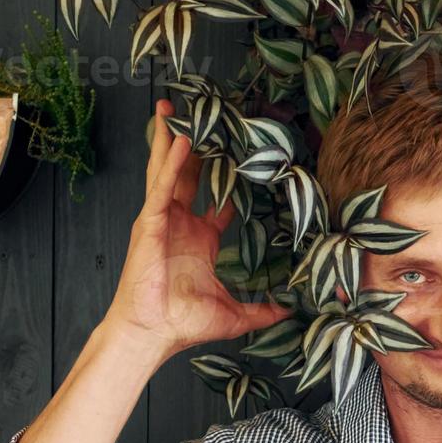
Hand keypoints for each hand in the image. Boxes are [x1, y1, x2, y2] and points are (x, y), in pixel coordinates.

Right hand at [102, 99, 292, 360]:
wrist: (153, 334)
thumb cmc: (183, 323)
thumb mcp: (235, 314)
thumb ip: (264, 310)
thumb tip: (291, 311)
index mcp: (200, 239)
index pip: (218, 198)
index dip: (229, 176)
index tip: (241, 152)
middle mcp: (180, 224)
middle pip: (187, 173)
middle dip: (193, 143)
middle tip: (201, 114)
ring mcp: (162, 220)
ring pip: (167, 169)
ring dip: (171, 138)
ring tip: (174, 108)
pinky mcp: (150, 223)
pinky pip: (162, 186)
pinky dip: (171, 163)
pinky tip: (182, 141)